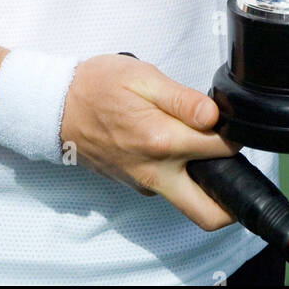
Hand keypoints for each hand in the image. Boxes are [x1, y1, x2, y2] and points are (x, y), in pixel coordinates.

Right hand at [59, 54, 239, 230]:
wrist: (57, 107)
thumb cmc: (98, 86)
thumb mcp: (141, 76)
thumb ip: (181, 98)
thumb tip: (214, 116)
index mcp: (160, 140)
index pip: (219, 150)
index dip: (231, 134)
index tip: (227, 122)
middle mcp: (155, 172)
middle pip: (209, 212)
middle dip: (232, 197)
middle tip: (230, 162)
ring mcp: (144, 184)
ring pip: (188, 204)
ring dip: (205, 184)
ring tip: (198, 146)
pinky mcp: (136, 186)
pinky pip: (168, 190)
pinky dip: (180, 175)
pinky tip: (171, 146)